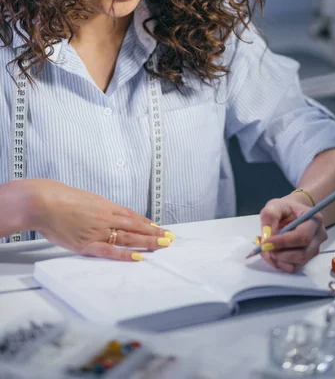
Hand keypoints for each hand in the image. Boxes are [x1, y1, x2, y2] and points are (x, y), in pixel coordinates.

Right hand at [25, 179, 171, 260]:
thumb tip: (103, 211)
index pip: (131, 216)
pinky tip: (138, 257)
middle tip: (170, 237)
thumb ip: (96, 208)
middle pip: (135, 226)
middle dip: (153, 232)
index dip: (146, 223)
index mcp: (105, 206)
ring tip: (162, 245)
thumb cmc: (59, 198)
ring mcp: (98, 230)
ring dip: (147, 241)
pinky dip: (124, 254)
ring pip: (128, 237)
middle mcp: (106, 217)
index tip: (158, 227)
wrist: (43, 201)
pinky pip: (109, 251)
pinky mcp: (86, 244)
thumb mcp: (84, 199)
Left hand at [258, 196, 326, 272]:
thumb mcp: (275, 206)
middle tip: (263, 247)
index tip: (265, 242)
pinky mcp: (306, 259)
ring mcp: (314, 250)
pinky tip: (271, 252)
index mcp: (314, 220)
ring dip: (276, 259)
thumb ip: (270, 216)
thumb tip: (267, 236)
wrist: (293, 214)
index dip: (283, 242)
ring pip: (296, 264)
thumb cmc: (285, 209)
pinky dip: (278, 263)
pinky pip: (292, 268)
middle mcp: (318, 237)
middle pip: (301, 254)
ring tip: (264, 248)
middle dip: (279, 254)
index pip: (302, 237)